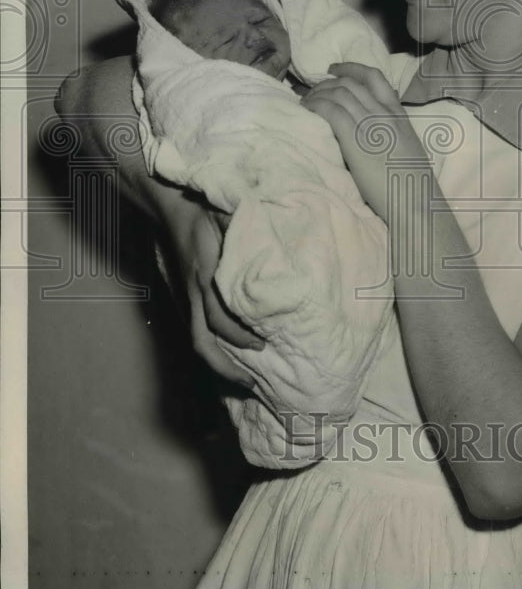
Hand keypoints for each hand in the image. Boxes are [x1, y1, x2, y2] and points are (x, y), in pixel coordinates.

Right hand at [170, 206, 264, 381]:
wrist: (172, 205)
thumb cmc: (206, 209)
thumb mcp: (230, 217)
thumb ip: (250, 236)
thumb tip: (282, 251)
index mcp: (206, 276)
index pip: (221, 319)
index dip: (241, 337)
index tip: (264, 346)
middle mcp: (195, 291)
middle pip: (203, 342)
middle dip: (227, 367)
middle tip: (253, 383)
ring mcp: (186, 295)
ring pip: (197, 340)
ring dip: (217, 364)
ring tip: (243, 379)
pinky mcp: (185, 295)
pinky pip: (195, 329)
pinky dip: (212, 346)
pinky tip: (229, 355)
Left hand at [300, 62, 430, 220]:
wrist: (414, 200)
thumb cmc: (409, 181)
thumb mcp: (404, 145)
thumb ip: (388, 131)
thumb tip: (367, 129)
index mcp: (398, 113)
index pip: (374, 77)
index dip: (350, 68)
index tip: (334, 70)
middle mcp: (384, 113)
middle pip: (350, 84)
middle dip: (327, 83)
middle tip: (313, 92)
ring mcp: (370, 124)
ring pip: (338, 94)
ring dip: (317, 95)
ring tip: (305, 103)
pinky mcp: (355, 138)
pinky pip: (330, 111)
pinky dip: (315, 107)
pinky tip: (307, 112)